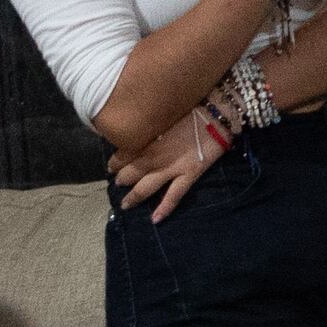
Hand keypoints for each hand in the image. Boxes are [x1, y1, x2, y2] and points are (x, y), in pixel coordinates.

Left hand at [110, 110, 232, 222]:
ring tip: (125, 204)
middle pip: (131, 172)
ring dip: (134, 197)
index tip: (111, 165)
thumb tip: (139, 129)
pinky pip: (173, 196)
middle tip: (116, 183)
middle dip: (122, 179)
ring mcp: (171, 168)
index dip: (116, 161)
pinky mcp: (188, 175)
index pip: (124, 153)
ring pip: (146, 187)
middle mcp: (154, 156)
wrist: (216, 112)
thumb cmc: (190, 106)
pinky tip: (154, 220)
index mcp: (147, 137)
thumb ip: (150, 124)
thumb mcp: (163, 112)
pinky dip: (163, 209)